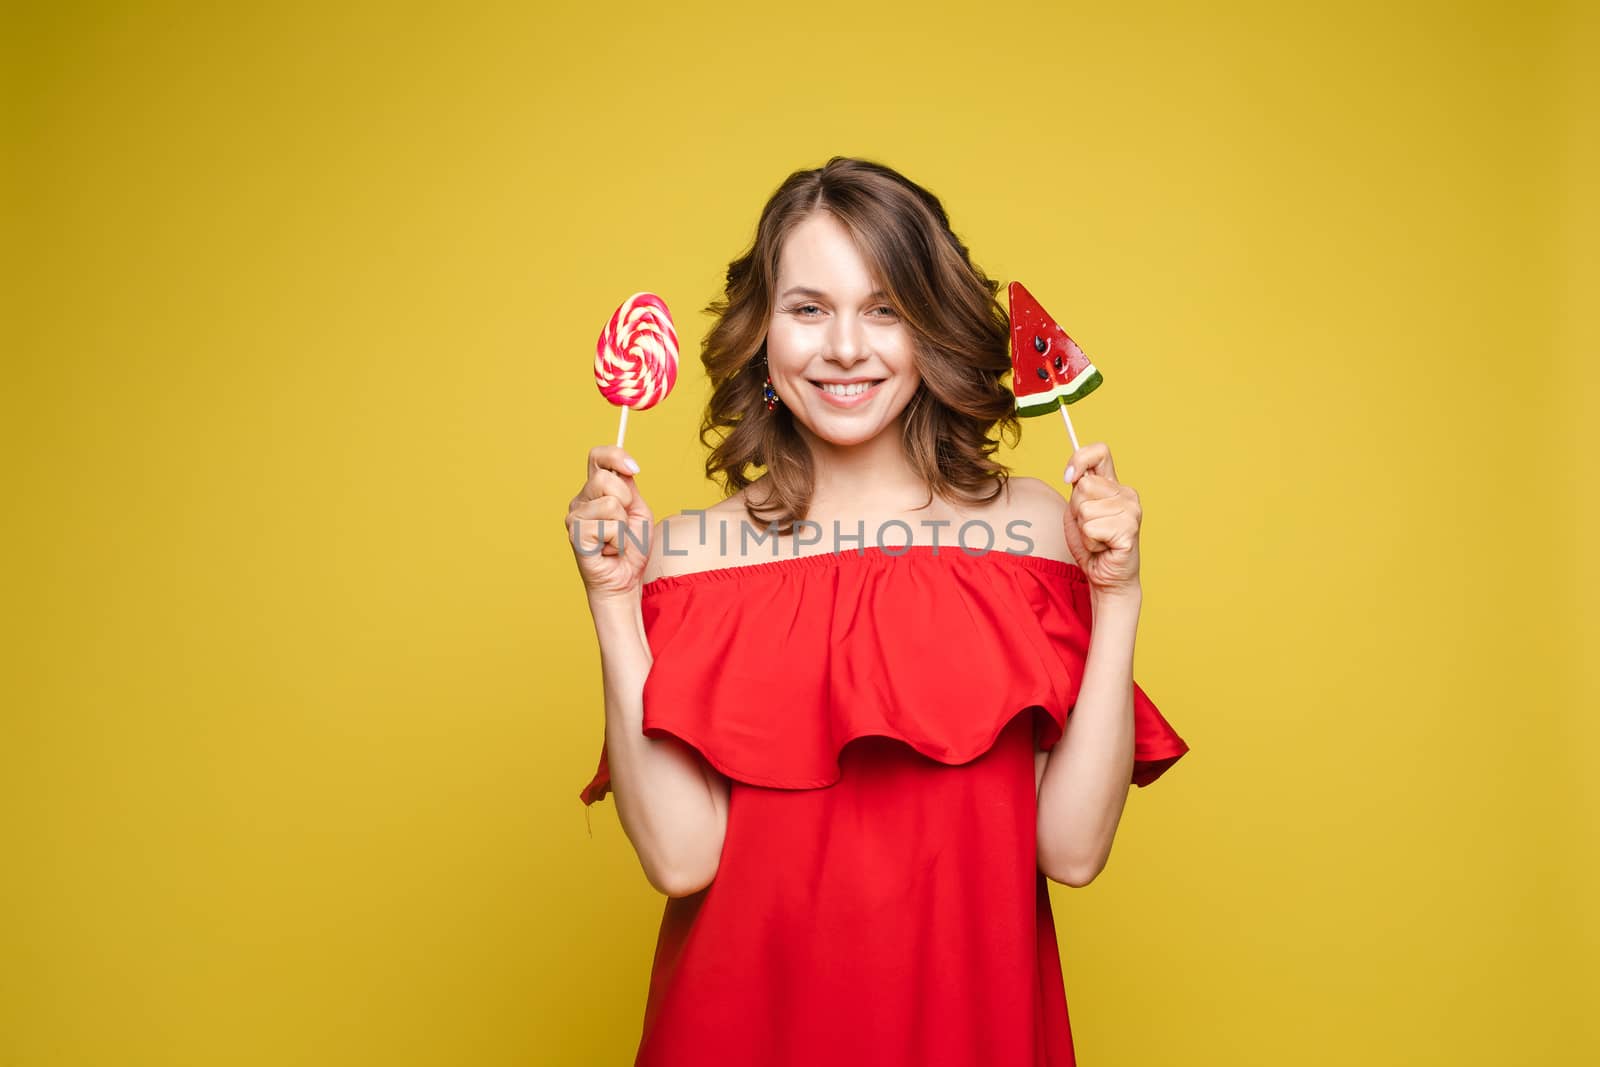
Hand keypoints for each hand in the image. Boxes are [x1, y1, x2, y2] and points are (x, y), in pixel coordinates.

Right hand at [566, 445, 653, 599]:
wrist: (625, 579)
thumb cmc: (631, 547)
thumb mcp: (638, 510)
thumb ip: (629, 487)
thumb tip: (626, 467)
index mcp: (596, 490)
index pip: (598, 457)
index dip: (615, 456)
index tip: (634, 469)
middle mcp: (581, 500)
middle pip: (605, 478)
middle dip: (626, 501)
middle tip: (624, 523)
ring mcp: (574, 516)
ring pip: (610, 504)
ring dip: (623, 526)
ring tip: (616, 540)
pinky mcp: (575, 534)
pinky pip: (608, 526)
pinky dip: (618, 541)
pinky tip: (609, 549)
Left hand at [1062, 441, 1141, 595]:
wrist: (1106, 578)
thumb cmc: (1092, 545)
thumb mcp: (1077, 511)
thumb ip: (1078, 490)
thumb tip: (1074, 475)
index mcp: (1115, 485)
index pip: (1100, 452)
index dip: (1079, 459)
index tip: (1069, 477)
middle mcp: (1127, 494)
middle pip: (1084, 486)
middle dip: (1077, 509)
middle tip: (1089, 527)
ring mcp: (1132, 510)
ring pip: (1085, 509)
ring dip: (1083, 529)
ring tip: (1097, 538)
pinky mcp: (1129, 530)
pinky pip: (1091, 528)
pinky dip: (1089, 541)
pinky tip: (1103, 547)